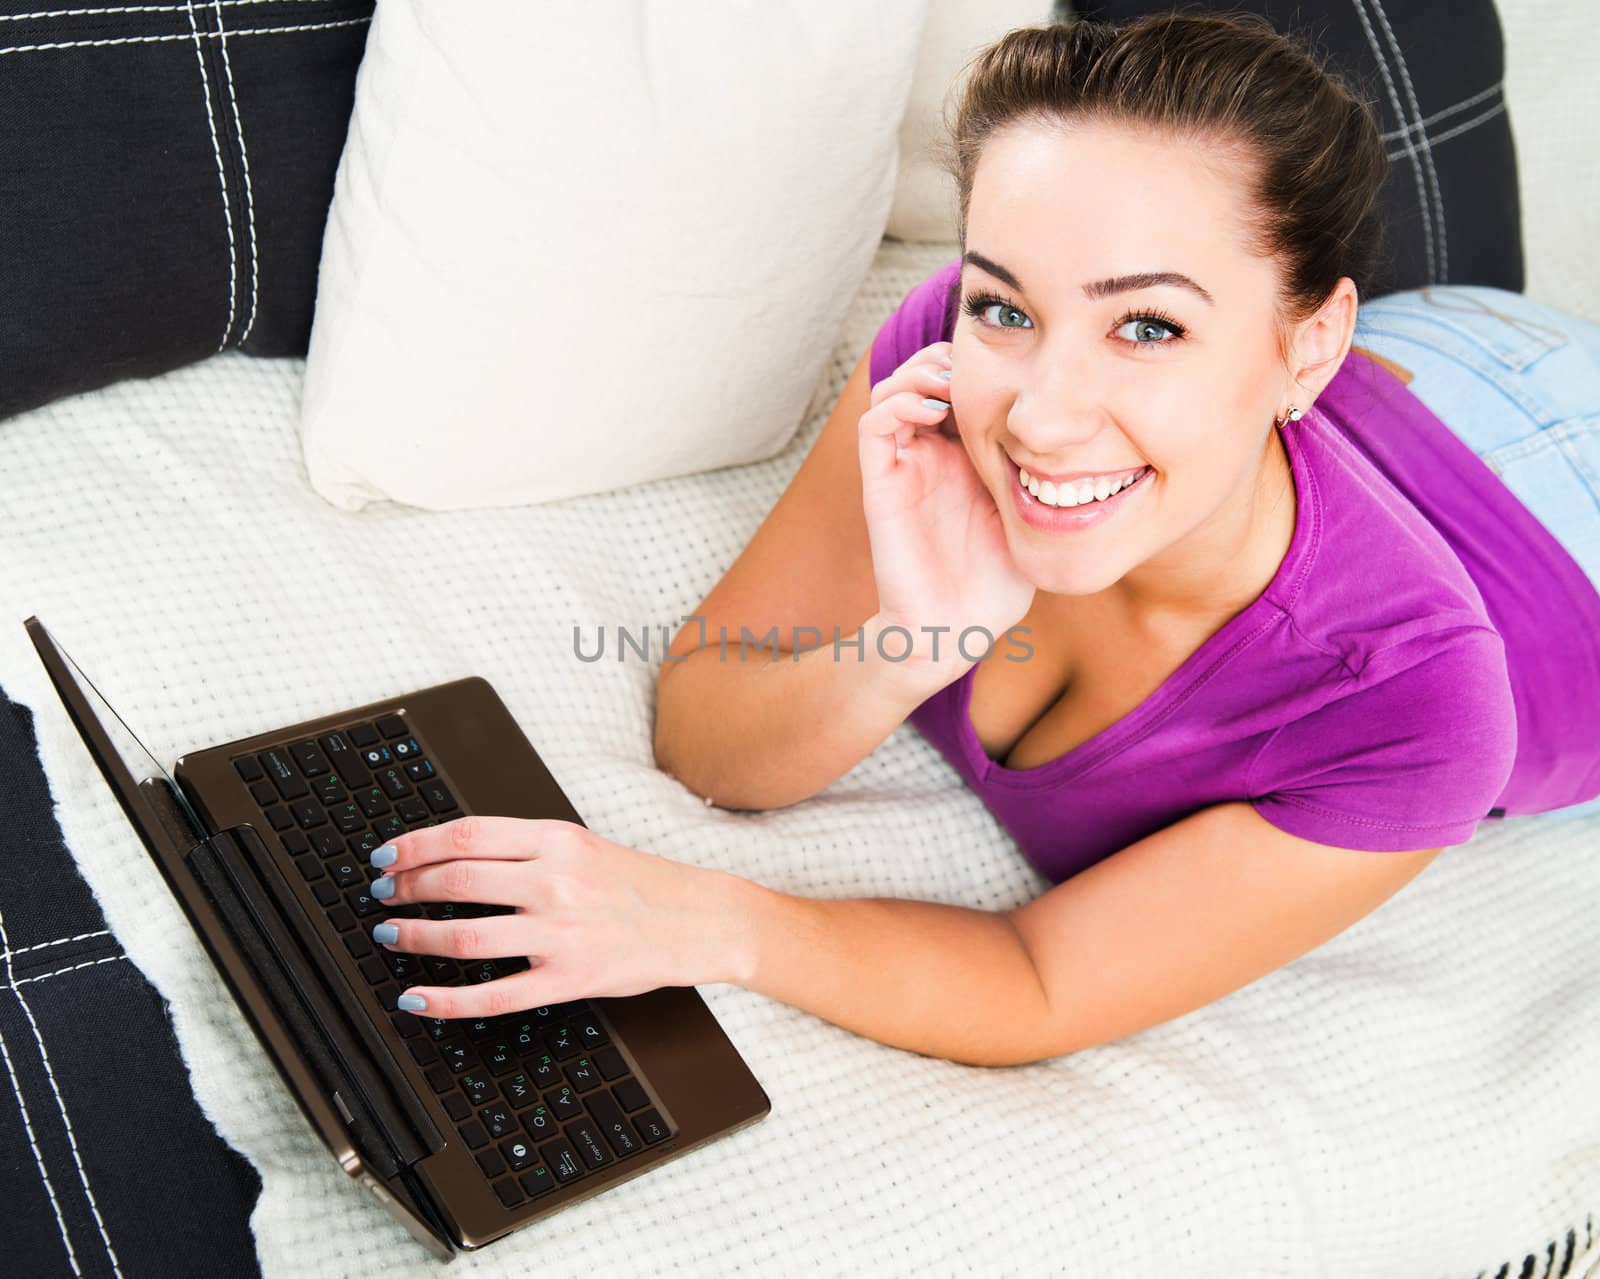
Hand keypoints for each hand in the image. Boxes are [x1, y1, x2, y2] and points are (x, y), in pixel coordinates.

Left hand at [366, 815, 746, 1017]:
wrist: (698, 919)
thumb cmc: (639, 883)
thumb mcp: (582, 846)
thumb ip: (526, 848)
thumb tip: (453, 854)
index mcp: (557, 840)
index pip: (466, 835)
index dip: (415, 845)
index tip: (387, 856)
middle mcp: (556, 881)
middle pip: (457, 880)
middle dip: (406, 887)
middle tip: (382, 895)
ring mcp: (561, 932)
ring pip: (466, 935)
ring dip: (415, 935)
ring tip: (390, 935)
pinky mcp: (568, 977)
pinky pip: (495, 995)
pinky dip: (447, 1000)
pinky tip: (417, 998)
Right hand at [858, 342, 1035, 672]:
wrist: (955, 629)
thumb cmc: (997, 585)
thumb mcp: (1037, 515)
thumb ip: (1050, 476)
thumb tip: (1093, 438)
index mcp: (966, 456)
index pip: (962, 386)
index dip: (981, 366)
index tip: (1016, 367)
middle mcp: (931, 454)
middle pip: (924, 374)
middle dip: (949, 357)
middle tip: (980, 366)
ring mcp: (904, 466)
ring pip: (893, 389)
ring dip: (920, 372)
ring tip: (952, 383)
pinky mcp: (881, 484)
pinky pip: (874, 424)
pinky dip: (897, 402)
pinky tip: (933, 410)